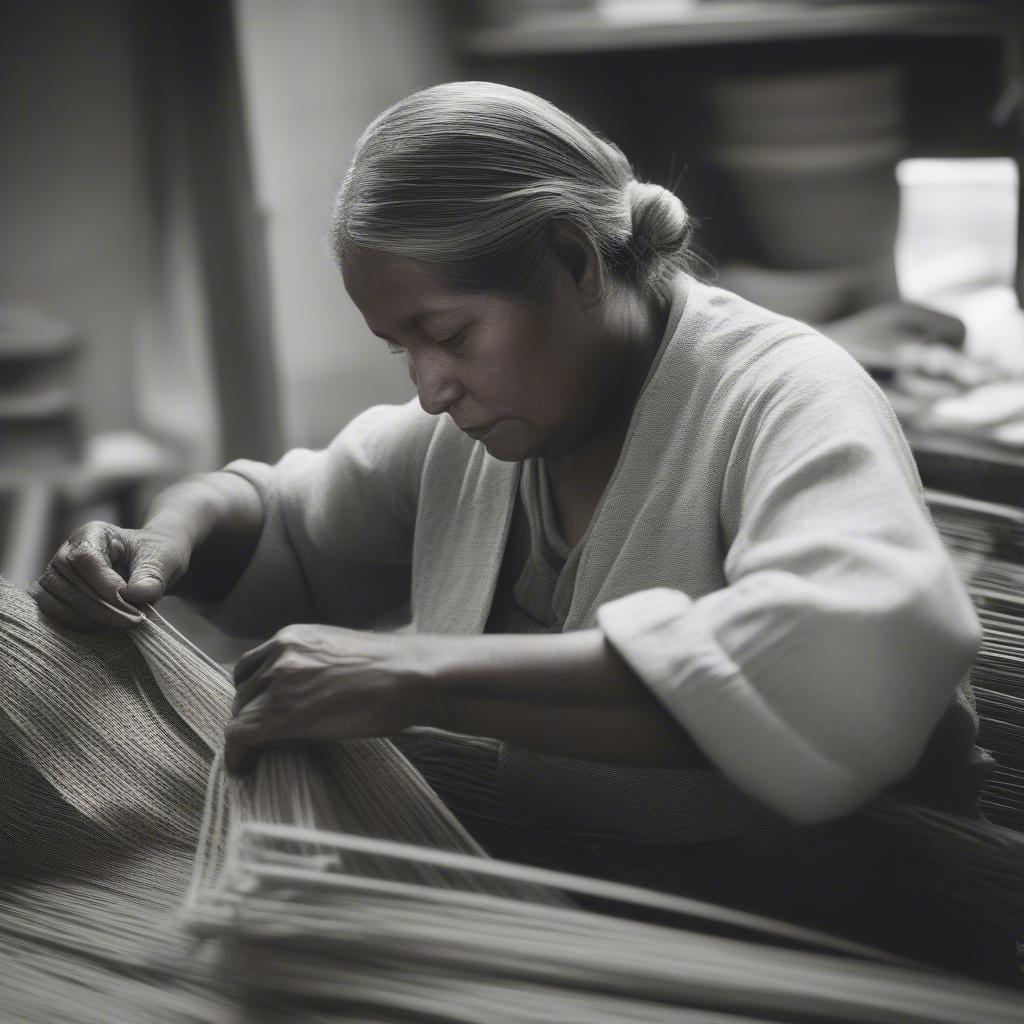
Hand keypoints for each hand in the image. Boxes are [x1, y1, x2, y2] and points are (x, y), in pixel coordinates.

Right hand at [30, 521, 190, 630]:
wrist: (151, 564)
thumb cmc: (156, 556)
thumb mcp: (164, 558)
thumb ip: (152, 575)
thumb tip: (137, 594)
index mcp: (93, 533)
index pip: (85, 558)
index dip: (104, 584)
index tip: (130, 600)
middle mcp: (67, 551)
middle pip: (66, 582)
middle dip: (99, 608)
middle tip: (132, 621)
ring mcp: (56, 574)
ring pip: (53, 601)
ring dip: (87, 619)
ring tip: (121, 624)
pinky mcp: (53, 595)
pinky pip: (52, 613)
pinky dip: (76, 625)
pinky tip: (105, 628)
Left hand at [224, 624, 444, 774]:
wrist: (409, 678)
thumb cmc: (393, 670)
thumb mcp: (343, 652)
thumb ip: (315, 663)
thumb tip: (309, 690)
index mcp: (293, 636)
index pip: (251, 665)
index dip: (253, 692)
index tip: (260, 710)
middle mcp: (279, 654)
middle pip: (243, 689)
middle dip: (251, 713)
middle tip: (264, 736)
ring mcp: (277, 682)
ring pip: (241, 712)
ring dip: (248, 733)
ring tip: (259, 754)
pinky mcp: (278, 713)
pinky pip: (239, 736)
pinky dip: (238, 754)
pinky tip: (246, 767)